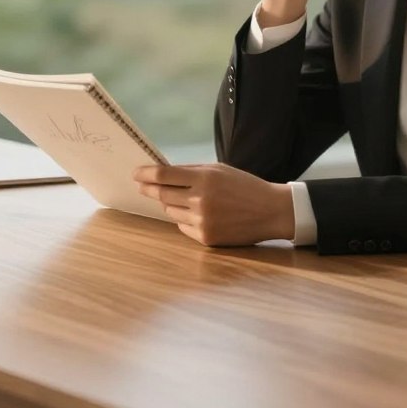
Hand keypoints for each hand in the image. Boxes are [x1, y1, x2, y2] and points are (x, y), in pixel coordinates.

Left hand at [134, 163, 294, 246]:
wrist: (271, 211)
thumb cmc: (244, 186)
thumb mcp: (219, 169)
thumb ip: (192, 171)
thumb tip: (163, 174)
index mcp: (204, 178)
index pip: (164, 175)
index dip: (145, 174)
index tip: (136, 174)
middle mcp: (200, 200)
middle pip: (161, 194)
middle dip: (148, 189)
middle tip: (141, 186)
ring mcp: (202, 221)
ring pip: (170, 211)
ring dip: (170, 204)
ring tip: (184, 199)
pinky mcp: (206, 238)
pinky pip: (182, 227)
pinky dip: (184, 219)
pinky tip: (199, 214)